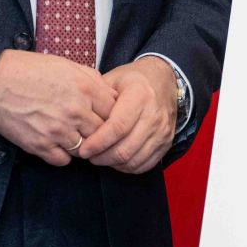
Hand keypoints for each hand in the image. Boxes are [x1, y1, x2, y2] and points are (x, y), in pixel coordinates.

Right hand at [0, 49, 113, 165]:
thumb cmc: (31, 70)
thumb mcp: (68, 66)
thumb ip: (93, 80)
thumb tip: (111, 95)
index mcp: (85, 89)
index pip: (115, 112)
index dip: (112, 116)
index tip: (105, 117)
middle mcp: (75, 111)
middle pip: (103, 133)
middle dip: (99, 133)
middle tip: (90, 131)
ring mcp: (58, 130)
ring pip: (85, 150)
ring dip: (81, 145)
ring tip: (72, 136)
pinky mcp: (39, 145)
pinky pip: (63, 161)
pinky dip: (63, 155)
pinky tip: (57, 144)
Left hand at [78, 57, 179, 173]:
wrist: (163, 81)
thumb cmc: (133, 81)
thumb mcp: (113, 79)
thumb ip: (96, 98)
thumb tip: (80, 120)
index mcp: (140, 96)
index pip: (117, 127)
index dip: (98, 142)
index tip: (83, 149)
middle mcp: (154, 115)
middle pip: (125, 149)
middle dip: (101, 157)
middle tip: (88, 155)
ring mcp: (163, 131)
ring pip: (133, 160)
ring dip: (112, 164)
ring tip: (99, 157)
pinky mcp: (167, 142)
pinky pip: (145, 165)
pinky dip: (127, 167)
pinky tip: (116, 160)